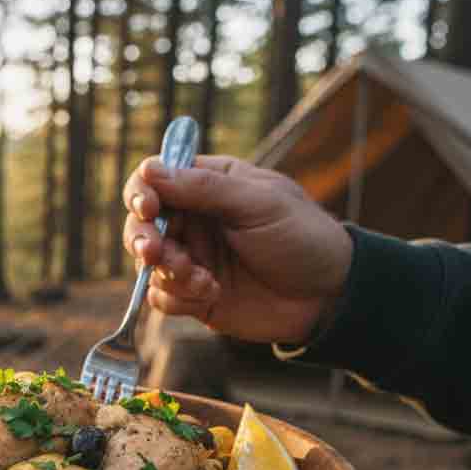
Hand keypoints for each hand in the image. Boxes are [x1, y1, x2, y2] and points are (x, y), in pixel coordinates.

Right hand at [122, 156, 353, 344]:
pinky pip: (162, 297)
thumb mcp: (258, 203)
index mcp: (208, 186)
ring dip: (167, 272)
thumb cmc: (302, 237)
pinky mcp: (194, 296)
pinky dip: (178, 298)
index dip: (142, 192)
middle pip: (141, 224)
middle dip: (143, 238)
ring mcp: (192, 259)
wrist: (328, 297)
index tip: (148, 207)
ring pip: (149, 264)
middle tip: (155, 252)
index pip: (156, 179)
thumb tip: (150, 171)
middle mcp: (194, 221)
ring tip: (202, 279)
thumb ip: (204, 188)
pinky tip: (211, 294)